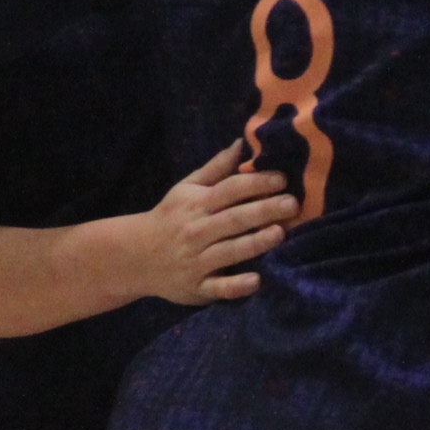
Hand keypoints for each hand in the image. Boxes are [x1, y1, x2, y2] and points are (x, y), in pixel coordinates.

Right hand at [127, 142, 297, 305]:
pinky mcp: (197, 287)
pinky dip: (236, 286)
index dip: (256, 182)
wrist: (136, 257)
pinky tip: (257, 280)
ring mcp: (196, 261)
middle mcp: (197, 231)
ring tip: (280, 233)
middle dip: (264, 210)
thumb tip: (243, 142)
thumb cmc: (171, 218)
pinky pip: (218, 287)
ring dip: (255, 242)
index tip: (282, 179)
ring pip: (229, 251)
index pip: (230, 189)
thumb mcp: (187, 189)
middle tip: (292, 204)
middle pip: (234, 218)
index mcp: (197, 204)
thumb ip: (216, 168)